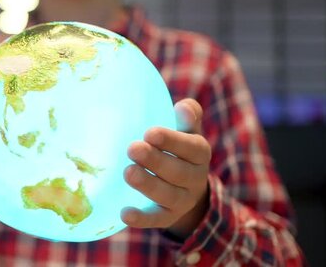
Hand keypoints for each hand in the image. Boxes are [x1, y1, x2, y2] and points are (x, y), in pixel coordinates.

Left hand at [122, 98, 210, 237]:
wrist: (188, 187)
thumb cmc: (180, 149)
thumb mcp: (187, 131)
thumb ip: (187, 117)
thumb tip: (183, 106)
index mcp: (200, 154)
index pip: (191, 147)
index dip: (172, 141)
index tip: (150, 132)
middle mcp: (195, 178)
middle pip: (178, 172)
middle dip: (155, 160)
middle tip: (132, 149)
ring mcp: (182, 200)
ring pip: (167, 195)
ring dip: (147, 185)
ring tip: (128, 172)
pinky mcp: (168, 217)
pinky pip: (156, 220)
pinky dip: (141, 219)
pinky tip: (124, 213)